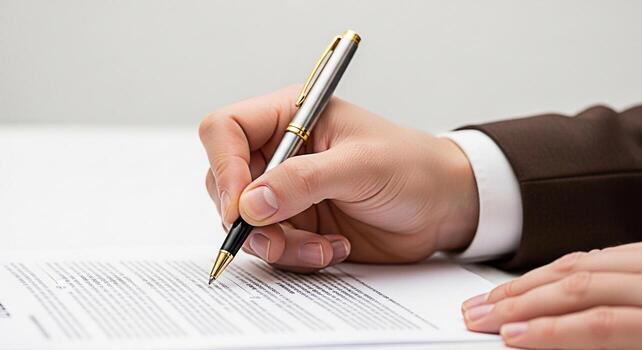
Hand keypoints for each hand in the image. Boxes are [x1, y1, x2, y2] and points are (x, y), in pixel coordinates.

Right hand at [199, 85, 477, 271]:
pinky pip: (272, 247)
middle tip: (278, 237)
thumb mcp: (361, 166)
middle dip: (249, 218)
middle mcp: (280, 153)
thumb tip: (250, 202)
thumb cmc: (412, 168)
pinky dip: (296, 256)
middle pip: (225, 183)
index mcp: (290, 117)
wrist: (441, 207)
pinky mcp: (297, 225)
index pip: (226, 130)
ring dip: (278, 244)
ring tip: (322, 247)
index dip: (224, 167)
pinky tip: (333, 249)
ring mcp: (286, 192)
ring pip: (246, 223)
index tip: (240, 207)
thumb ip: (304, 181)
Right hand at [461, 243, 641, 348]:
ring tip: (494, 297)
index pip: (600, 323)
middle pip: (579, 286)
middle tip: (483, 315)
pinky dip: (557, 268)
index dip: (549, 332)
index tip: (510, 337)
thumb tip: (543, 341)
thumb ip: (605, 343)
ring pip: (580, 263)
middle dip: (522, 303)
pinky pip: (596, 254)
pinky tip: (535, 280)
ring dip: (529, 282)